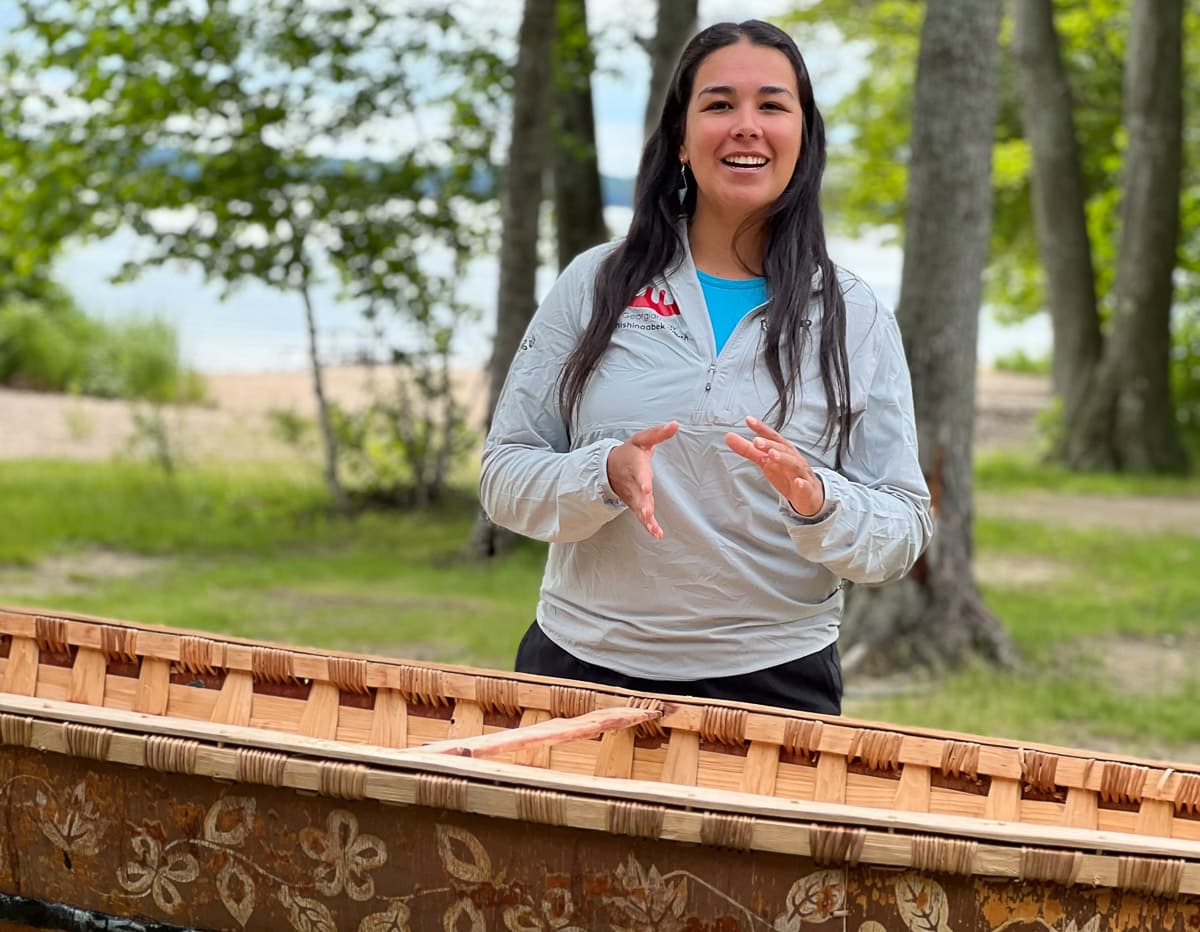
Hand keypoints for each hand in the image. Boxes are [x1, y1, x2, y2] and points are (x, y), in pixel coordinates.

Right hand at [606, 421, 678, 538]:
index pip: (639, 473)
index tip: (646, 489)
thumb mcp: (642, 439)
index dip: (643, 481)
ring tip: (653, 527)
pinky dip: (648, 526)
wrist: (609, 467)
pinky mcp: (635, 504)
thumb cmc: (630, 452)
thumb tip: (675, 424)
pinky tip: (657, 534)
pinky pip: (640, 517)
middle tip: (647, 513)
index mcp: (635, 466)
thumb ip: (658, 433)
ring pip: (638, 508)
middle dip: (643, 505)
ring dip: (645, 518)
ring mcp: (633, 496)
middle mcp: (633, 483)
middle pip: (638, 495)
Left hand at [725, 416, 824, 516]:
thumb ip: (748, 449)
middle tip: (756, 441)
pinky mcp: (807, 489)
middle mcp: (793, 458)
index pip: (772, 437)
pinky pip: (805, 486)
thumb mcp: (765, 461)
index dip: (761, 428)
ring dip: (784, 458)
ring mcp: (801, 473)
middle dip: (769, 444)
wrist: (809, 495)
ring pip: (794, 464)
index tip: (748, 420)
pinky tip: (798, 482)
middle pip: (782, 449)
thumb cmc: (786, 474)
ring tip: (772, 455)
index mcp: (783, 450)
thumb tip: (729, 436)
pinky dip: (802, 484)